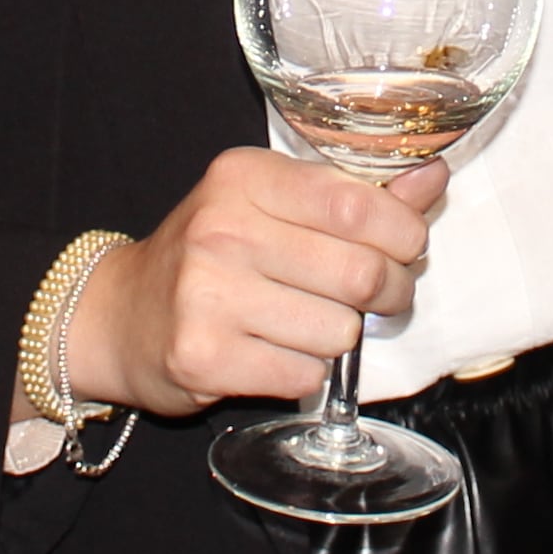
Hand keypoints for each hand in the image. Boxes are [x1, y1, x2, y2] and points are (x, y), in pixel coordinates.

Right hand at [64, 150, 441, 417]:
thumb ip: (355, 196)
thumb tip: (433, 177)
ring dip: (338, 337)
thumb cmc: (210, 256)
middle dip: (388, 293)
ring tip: (305, 324)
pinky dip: (305, 374)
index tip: (403, 248)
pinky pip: (305, 376)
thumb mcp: (272, 206)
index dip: (404, 236)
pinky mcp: (202, 357)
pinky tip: (273, 353)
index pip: (358, 206)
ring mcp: (207, 295)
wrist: (119, 317)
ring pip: (339, 333)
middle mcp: (221, 229)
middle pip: (360, 274)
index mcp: (244, 177)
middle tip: (375, 297)